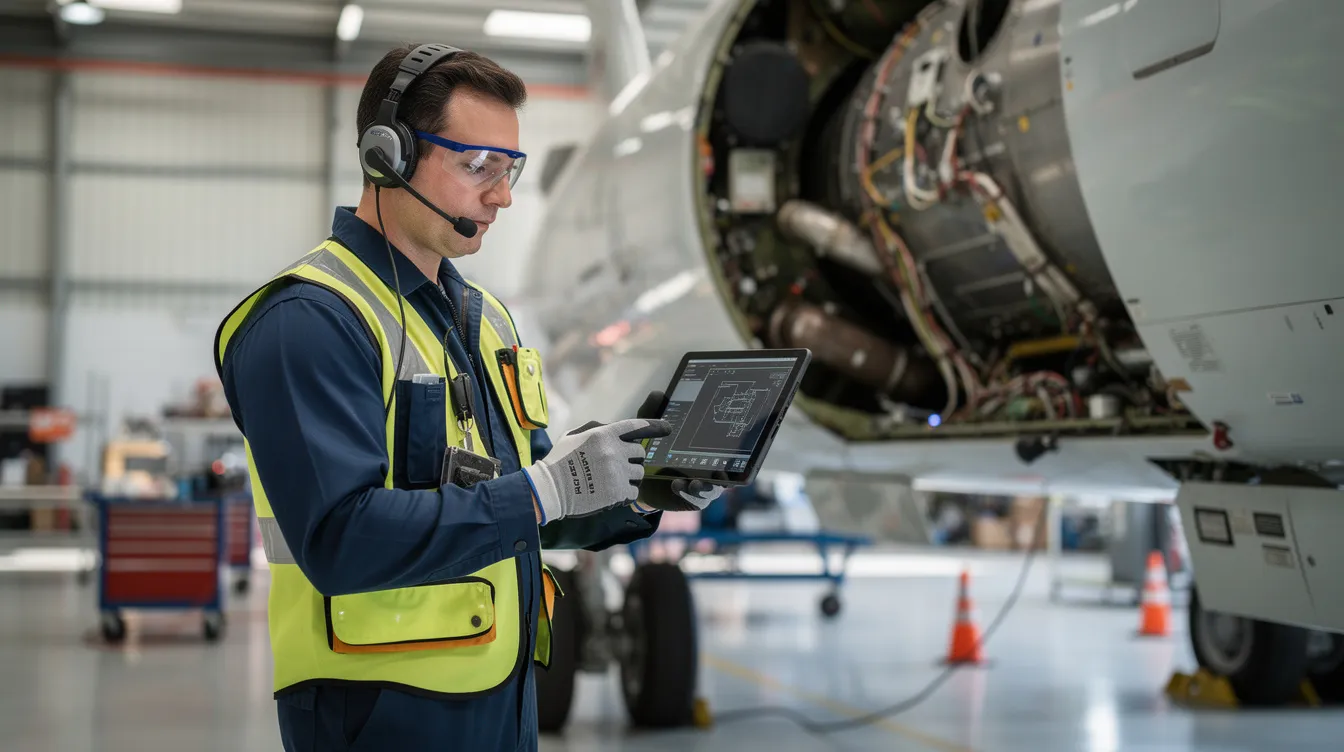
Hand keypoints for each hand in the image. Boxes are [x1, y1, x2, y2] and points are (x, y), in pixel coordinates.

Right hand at [524, 418, 670, 523]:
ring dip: (629, 477)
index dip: (655, 426)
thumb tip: (614, 429)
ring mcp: (618, 471)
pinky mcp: (619, 491)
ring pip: (639, 473)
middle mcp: (614, 450)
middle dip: (631, 459)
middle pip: (640, 453)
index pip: (636, 426)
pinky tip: (610, 493)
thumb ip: (597, 429)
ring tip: (609, 481)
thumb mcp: (574, 435)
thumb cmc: (559, 461)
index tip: (668, 427)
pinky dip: (626, 493)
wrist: (550, 489)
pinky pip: (634, 491)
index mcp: (604, 434)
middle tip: (616, 467)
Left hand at [630, 390, 726, 513]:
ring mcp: (704, 483)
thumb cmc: (652, 449)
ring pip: (714, 487)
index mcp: (707, 447)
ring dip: (707, 486)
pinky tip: (677, 485)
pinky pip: (698, 499)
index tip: (732, 438)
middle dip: (727, 469)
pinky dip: (689, 492)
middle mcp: (711, 466)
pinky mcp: (694, 498)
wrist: (638, 477)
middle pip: (728, 468)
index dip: (734, 443)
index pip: (727, 444)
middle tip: (718, 468)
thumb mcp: (651, 430)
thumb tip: (659, 393)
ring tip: (695, 483)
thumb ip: (653, 413)